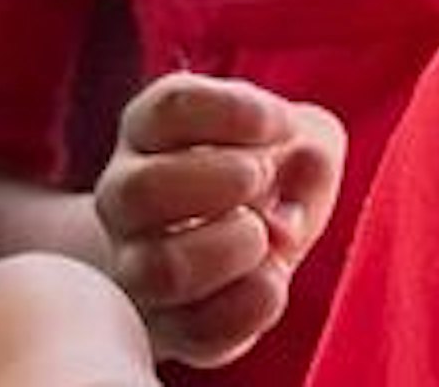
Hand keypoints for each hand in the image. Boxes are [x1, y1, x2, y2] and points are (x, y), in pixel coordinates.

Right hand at [90, 72, 346, 368]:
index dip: (233, 112)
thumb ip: (310, 148)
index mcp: (153, 131)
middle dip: (214, 182)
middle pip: (136, 192)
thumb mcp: (302, 138)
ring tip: (264, 236)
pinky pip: (194, 330)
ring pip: (154, 271)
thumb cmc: (275, 172)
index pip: (170, 108)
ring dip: (227, 250)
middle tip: (259, 177)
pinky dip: (247, 307)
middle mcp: (128, 197)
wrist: (245, 246)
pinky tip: (272, 282)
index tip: (281, 124)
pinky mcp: (170, 325)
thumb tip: (291, 201)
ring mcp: (138, 266)